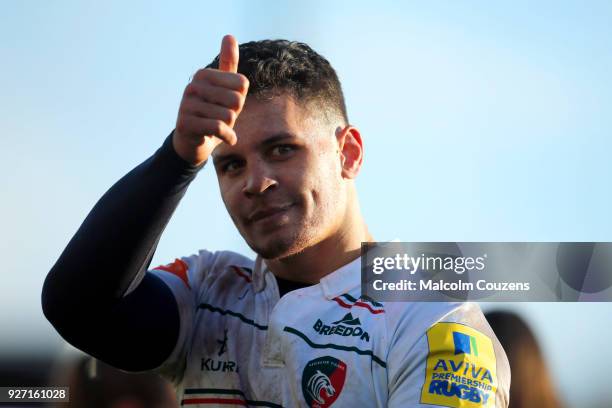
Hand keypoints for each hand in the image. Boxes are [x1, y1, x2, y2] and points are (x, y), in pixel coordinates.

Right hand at [173, 35, 248, 164]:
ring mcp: (186, 105)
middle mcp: (192, 86)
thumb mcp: (224, 89)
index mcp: (203, 74)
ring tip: (218, 128)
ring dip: (230, 127)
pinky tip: (227, 139)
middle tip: (223, 119)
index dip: (240, 100)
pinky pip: (219, 128)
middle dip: (235, 114)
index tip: (227, 105)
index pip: (242, 84)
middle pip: (236, 100)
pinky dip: (229, 137)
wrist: (193, 142)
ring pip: (228, 116)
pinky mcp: (186, 123)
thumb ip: (228, 64)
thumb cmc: (212, 113)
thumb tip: (229, 35)